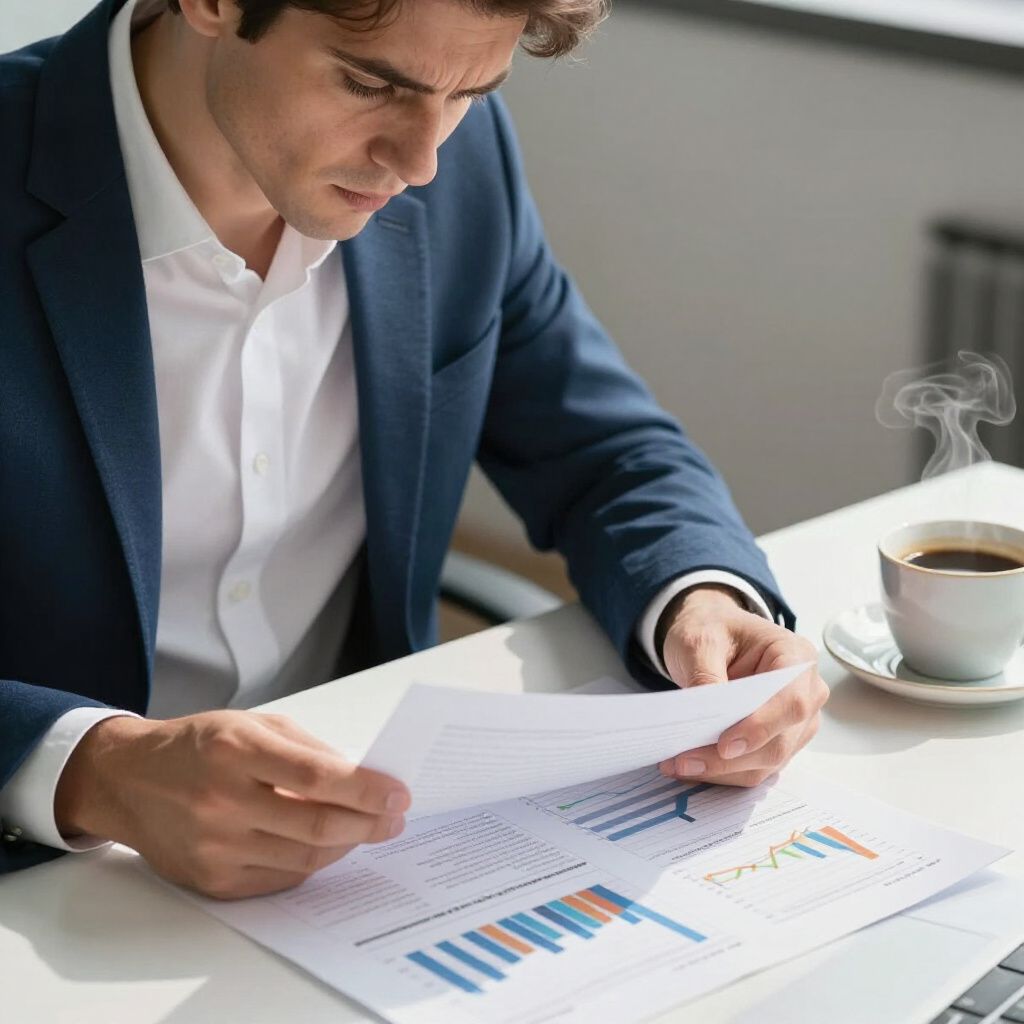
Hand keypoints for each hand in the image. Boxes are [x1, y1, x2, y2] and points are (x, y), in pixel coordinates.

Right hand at [54, 710, 409, 898]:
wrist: (129, 781)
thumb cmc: (199, 744)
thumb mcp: (253, 723)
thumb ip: (308, 749)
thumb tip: (362, 778)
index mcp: (236, 750)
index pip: (317, 777)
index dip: (366, 789)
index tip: (398, 794)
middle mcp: (222, 801)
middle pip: (316, 824)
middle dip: (368, 823)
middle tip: (394, 818)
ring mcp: (215, 846)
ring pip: (304, 857)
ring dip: (347, 844)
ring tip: (367, 829)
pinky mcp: (212, 880)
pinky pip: (280, 878)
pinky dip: (313, 862)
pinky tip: (329, 845)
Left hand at [656, 585, 827, 786]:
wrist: (713, 636)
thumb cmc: (713, 630)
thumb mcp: (700, 641)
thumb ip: (706, 676)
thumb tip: (707, 721)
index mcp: (796, 657)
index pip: (791, 701)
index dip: (761, 727)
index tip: (724, 744)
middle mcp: (807, 692)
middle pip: (779, 740)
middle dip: (730, 758)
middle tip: (683, 760)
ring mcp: (796, 723)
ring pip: (767, 762)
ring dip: (723, 771)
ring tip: (678, 765)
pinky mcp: (778, 742)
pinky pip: (755, 767)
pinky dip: (723, 772)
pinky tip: (690, 766)